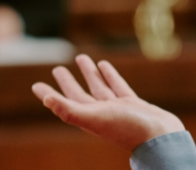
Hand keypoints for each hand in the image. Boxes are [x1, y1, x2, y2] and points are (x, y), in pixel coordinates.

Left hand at [32, 55, 184, 150]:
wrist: (160, 137)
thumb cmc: (127, 129)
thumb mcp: (95, 118)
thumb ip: (70, 110)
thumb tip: (45, 100)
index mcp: (88, 118)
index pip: (63, 103)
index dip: (49, 95)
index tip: (35, 85)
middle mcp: (100, 113)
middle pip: (79, 95)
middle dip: (67, 82)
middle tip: (57, 68)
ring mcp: (117, 108)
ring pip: (99, 87)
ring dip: (89, 74)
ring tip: (81, 57)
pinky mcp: (133, 103)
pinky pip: (117, 86)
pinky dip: (110, 75)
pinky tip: (104, 65)